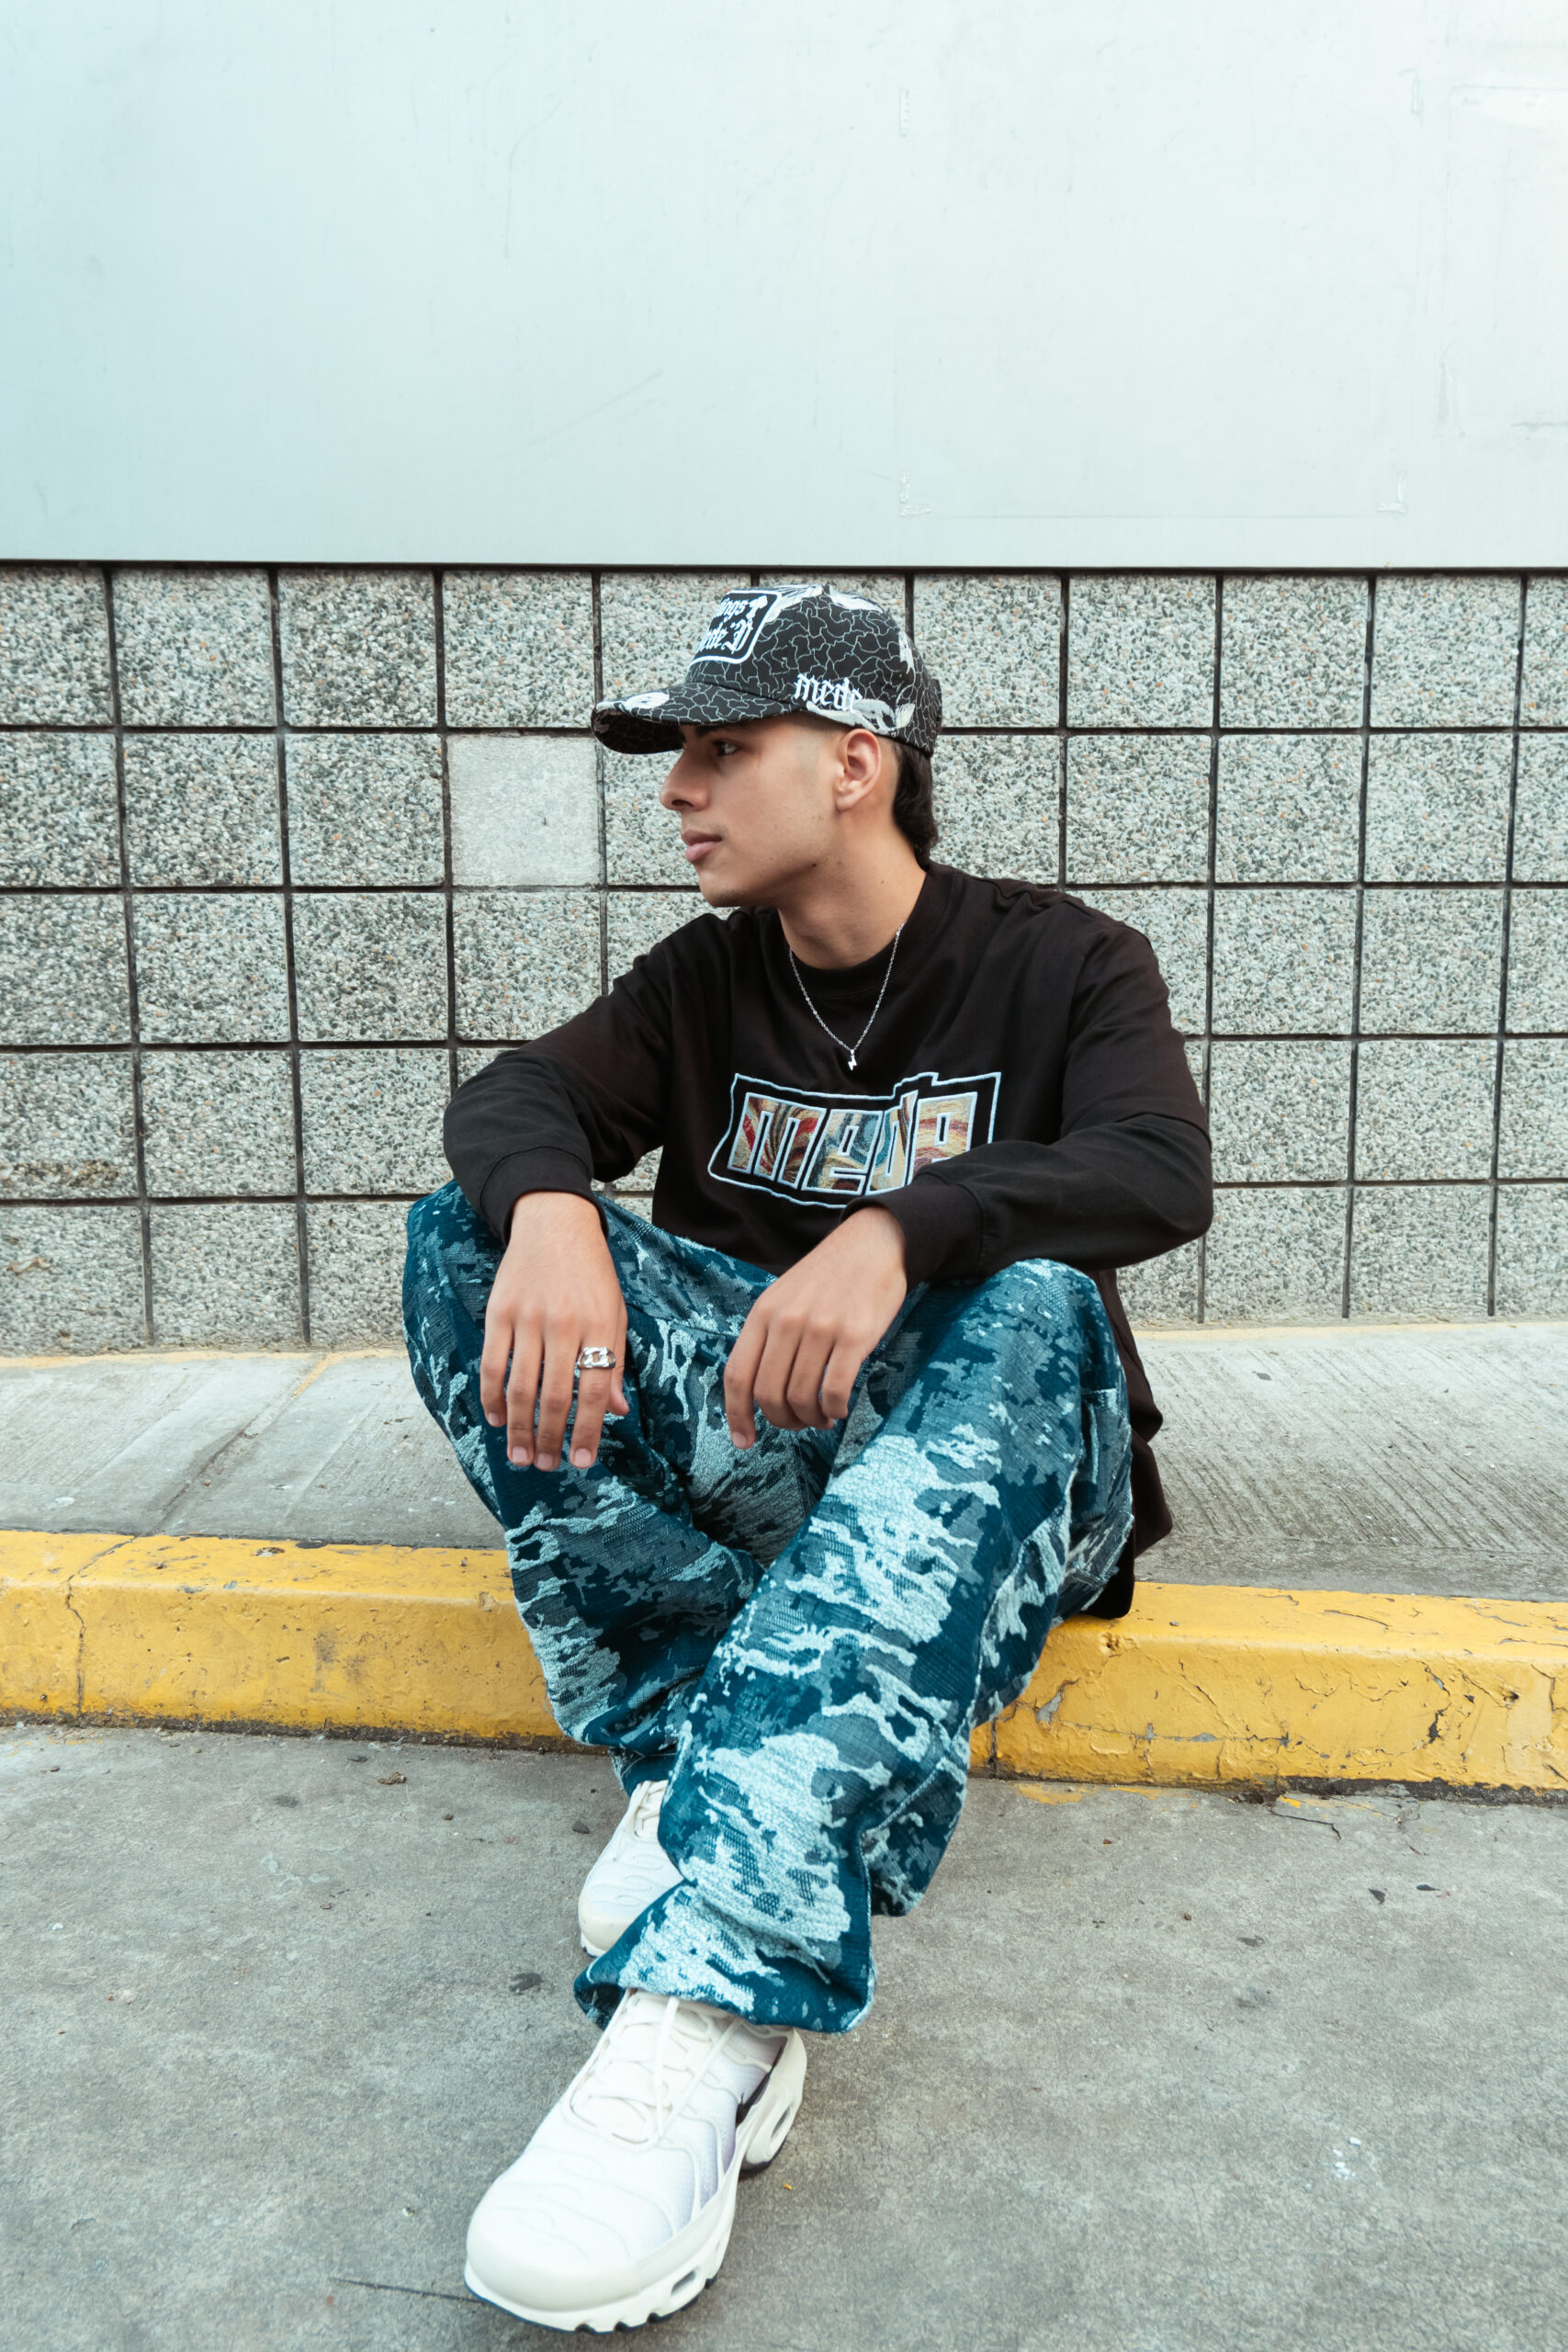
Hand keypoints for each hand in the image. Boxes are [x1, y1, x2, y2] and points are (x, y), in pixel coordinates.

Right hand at [480, 1192, 628, 1471]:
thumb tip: (616, 1413)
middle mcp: (563, 1324)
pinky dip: (492, 1397)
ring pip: (520, 1387)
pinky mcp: (498, 1312)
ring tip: (520, 1455)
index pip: (594, 1391)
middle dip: (549, 1439)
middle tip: (545, 1466)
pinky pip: (492, 1364)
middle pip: (554, 1396)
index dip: (587, 1431)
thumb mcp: (615, 1313)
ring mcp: (528, 1318)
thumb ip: (615, 1362)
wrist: (555, 1224)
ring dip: (518, 1428)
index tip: (582, 1461)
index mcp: (599, 1326)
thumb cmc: (591, 1274)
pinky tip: (496, 1419)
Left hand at [723, 1208, 906, 1446]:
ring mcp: (820, 1328)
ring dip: (811, 1418)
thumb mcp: (784, 1298)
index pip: (738, 1375)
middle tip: (799, 1423)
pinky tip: (839, 1407)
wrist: (873, 1244)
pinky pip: (835, 1391)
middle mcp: (787, 1321)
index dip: (737, 1415)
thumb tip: (759, 1393)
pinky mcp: (855, 1336)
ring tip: (822, 1416)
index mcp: (763, 1314)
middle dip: (782, 1421)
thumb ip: (768, 1338)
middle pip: (769, 1394)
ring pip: (802, 1397)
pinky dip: (834, 1409)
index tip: (744, 1441)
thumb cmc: (829, 1278)